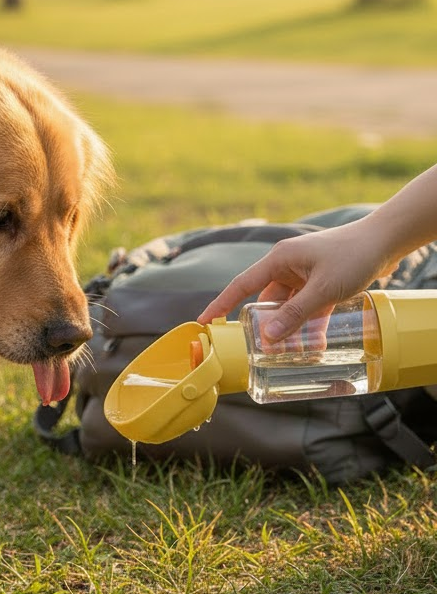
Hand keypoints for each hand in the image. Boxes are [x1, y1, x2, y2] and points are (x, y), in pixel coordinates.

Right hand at [196, 220, 391, 340]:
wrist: (388, 239)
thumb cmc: (354, 255)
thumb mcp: (323, 289)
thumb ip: (296, 314)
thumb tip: (269, 336)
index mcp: (278, 259)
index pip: (241, 285)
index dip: (221, 304)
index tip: (205, 320)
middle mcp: (287, 265)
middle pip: (266, 300)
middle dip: (266, 326)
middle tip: (262, 351)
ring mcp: (304, 273)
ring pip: (289, 306)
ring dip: (291, 328)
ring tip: (293, 354)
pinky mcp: (320, 281)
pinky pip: (308, 306)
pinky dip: (309, 323)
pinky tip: (314, 343)